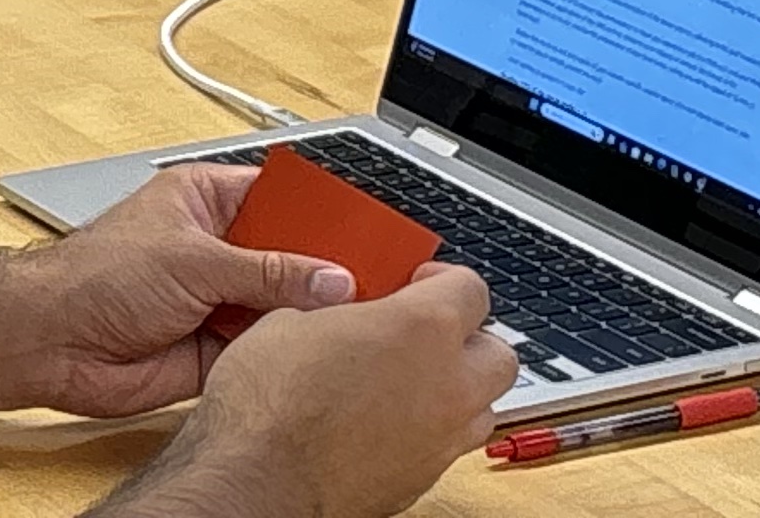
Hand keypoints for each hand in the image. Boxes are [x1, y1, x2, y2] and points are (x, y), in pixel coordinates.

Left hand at [7, 159, 368, 418]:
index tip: (371, 229)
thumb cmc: (95, 276)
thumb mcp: (192, 260)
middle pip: (291, 253)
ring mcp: (218, 296)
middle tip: (384, 280)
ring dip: (315, 312)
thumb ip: (267, 271)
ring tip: (368, 316)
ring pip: (286, 302)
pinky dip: (294, 348)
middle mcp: (215, 246)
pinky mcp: (217, 345)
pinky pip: (270, 344)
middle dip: (329, 267)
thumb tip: (331, 277)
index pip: (281, 196)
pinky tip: (326, 349)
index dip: (324, 212)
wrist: (53, 342)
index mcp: (204, 198)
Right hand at [126, 264, 514, 517]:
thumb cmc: (271, 402)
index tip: (418, 283)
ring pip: (484, 406)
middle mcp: (448, 385)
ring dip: (459, 388)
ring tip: (409, 379)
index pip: (471, 288)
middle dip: (469, 338)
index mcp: (421, 328)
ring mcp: (442, 439)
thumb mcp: (290, 320)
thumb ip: (337, 310)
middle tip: (425, 331)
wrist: (261, 478)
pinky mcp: (426, 479)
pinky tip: (386, 421)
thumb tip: (340, 308)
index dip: (443, 280)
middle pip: (499, 353)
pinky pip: (450, 445)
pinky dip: (431, 429)